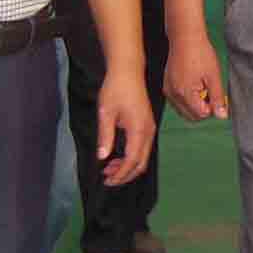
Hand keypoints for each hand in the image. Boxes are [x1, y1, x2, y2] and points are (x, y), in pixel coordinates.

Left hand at [96, 70, 157, 185]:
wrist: (128, 71)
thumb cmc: (115, 89)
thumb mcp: (106, 113)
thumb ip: (105, 136)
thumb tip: (102, 157)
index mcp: (139, 130)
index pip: (132, 161)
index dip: (120, 174)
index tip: (106, 180)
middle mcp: (148, 132)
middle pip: (141, 163)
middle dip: (124, 175)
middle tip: (107, 178)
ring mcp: (150, 129)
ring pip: (143, 157)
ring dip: (127, 167)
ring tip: (108, 168)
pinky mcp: (148, 125)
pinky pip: (143, 149)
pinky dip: (131, 157)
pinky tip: (117, 156)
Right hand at [167, 33, 230, 119]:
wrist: (185, 37)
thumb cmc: (200, 53)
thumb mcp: (214, 76)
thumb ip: (217, 98)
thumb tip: (222, 116)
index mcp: (184, 93)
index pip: (200, 115)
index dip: (211, 108)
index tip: (215, 93)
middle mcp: (173, 95)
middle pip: (191, 116)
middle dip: (203, 108)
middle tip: (210, 91)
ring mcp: (168, 91)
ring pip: (184, 110)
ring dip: (195, 104)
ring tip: (201, 86)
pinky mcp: (167, 86)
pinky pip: (178, 102)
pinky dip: (187, 99)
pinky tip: (194, 84)